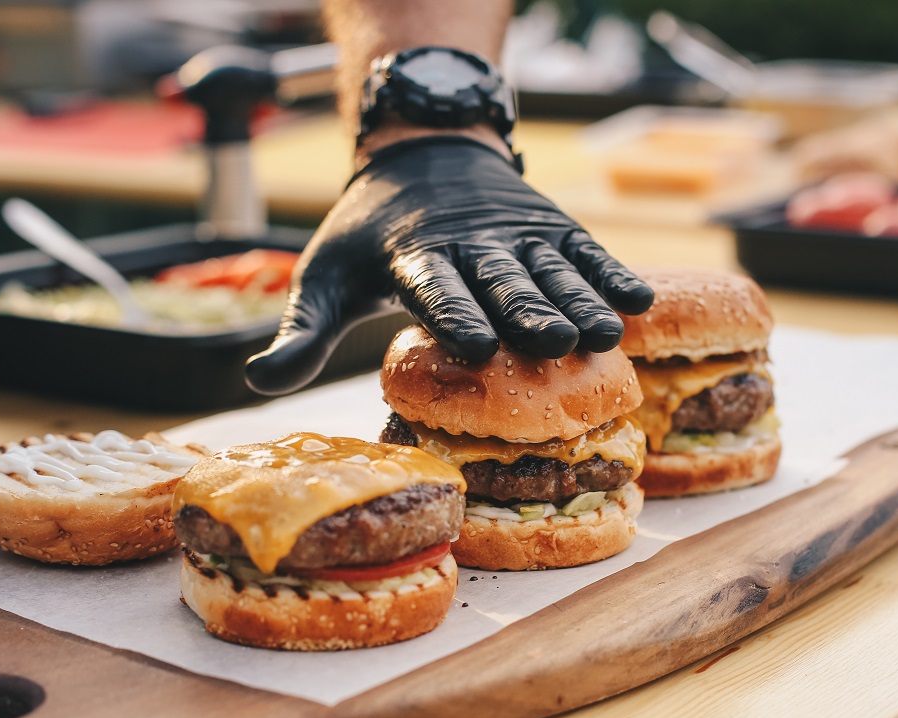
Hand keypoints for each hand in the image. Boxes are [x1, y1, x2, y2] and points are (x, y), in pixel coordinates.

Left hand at [245, 136, 654, 395]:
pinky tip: (640, 299)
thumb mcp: (323, 275)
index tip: (474, 345)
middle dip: (528, 310)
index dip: (453, 313)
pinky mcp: (550, 229)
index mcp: (411, 255)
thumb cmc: (369, 237)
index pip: (433, 286)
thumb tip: (257, 382)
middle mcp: (470, 243)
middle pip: (502, 280)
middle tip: (555, 343)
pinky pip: (584, 252)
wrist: (423, 155)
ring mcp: (516, 233)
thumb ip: (302, 333)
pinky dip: (610, 272)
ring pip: (551, 269)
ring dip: (579, 299)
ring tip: (607, 332)